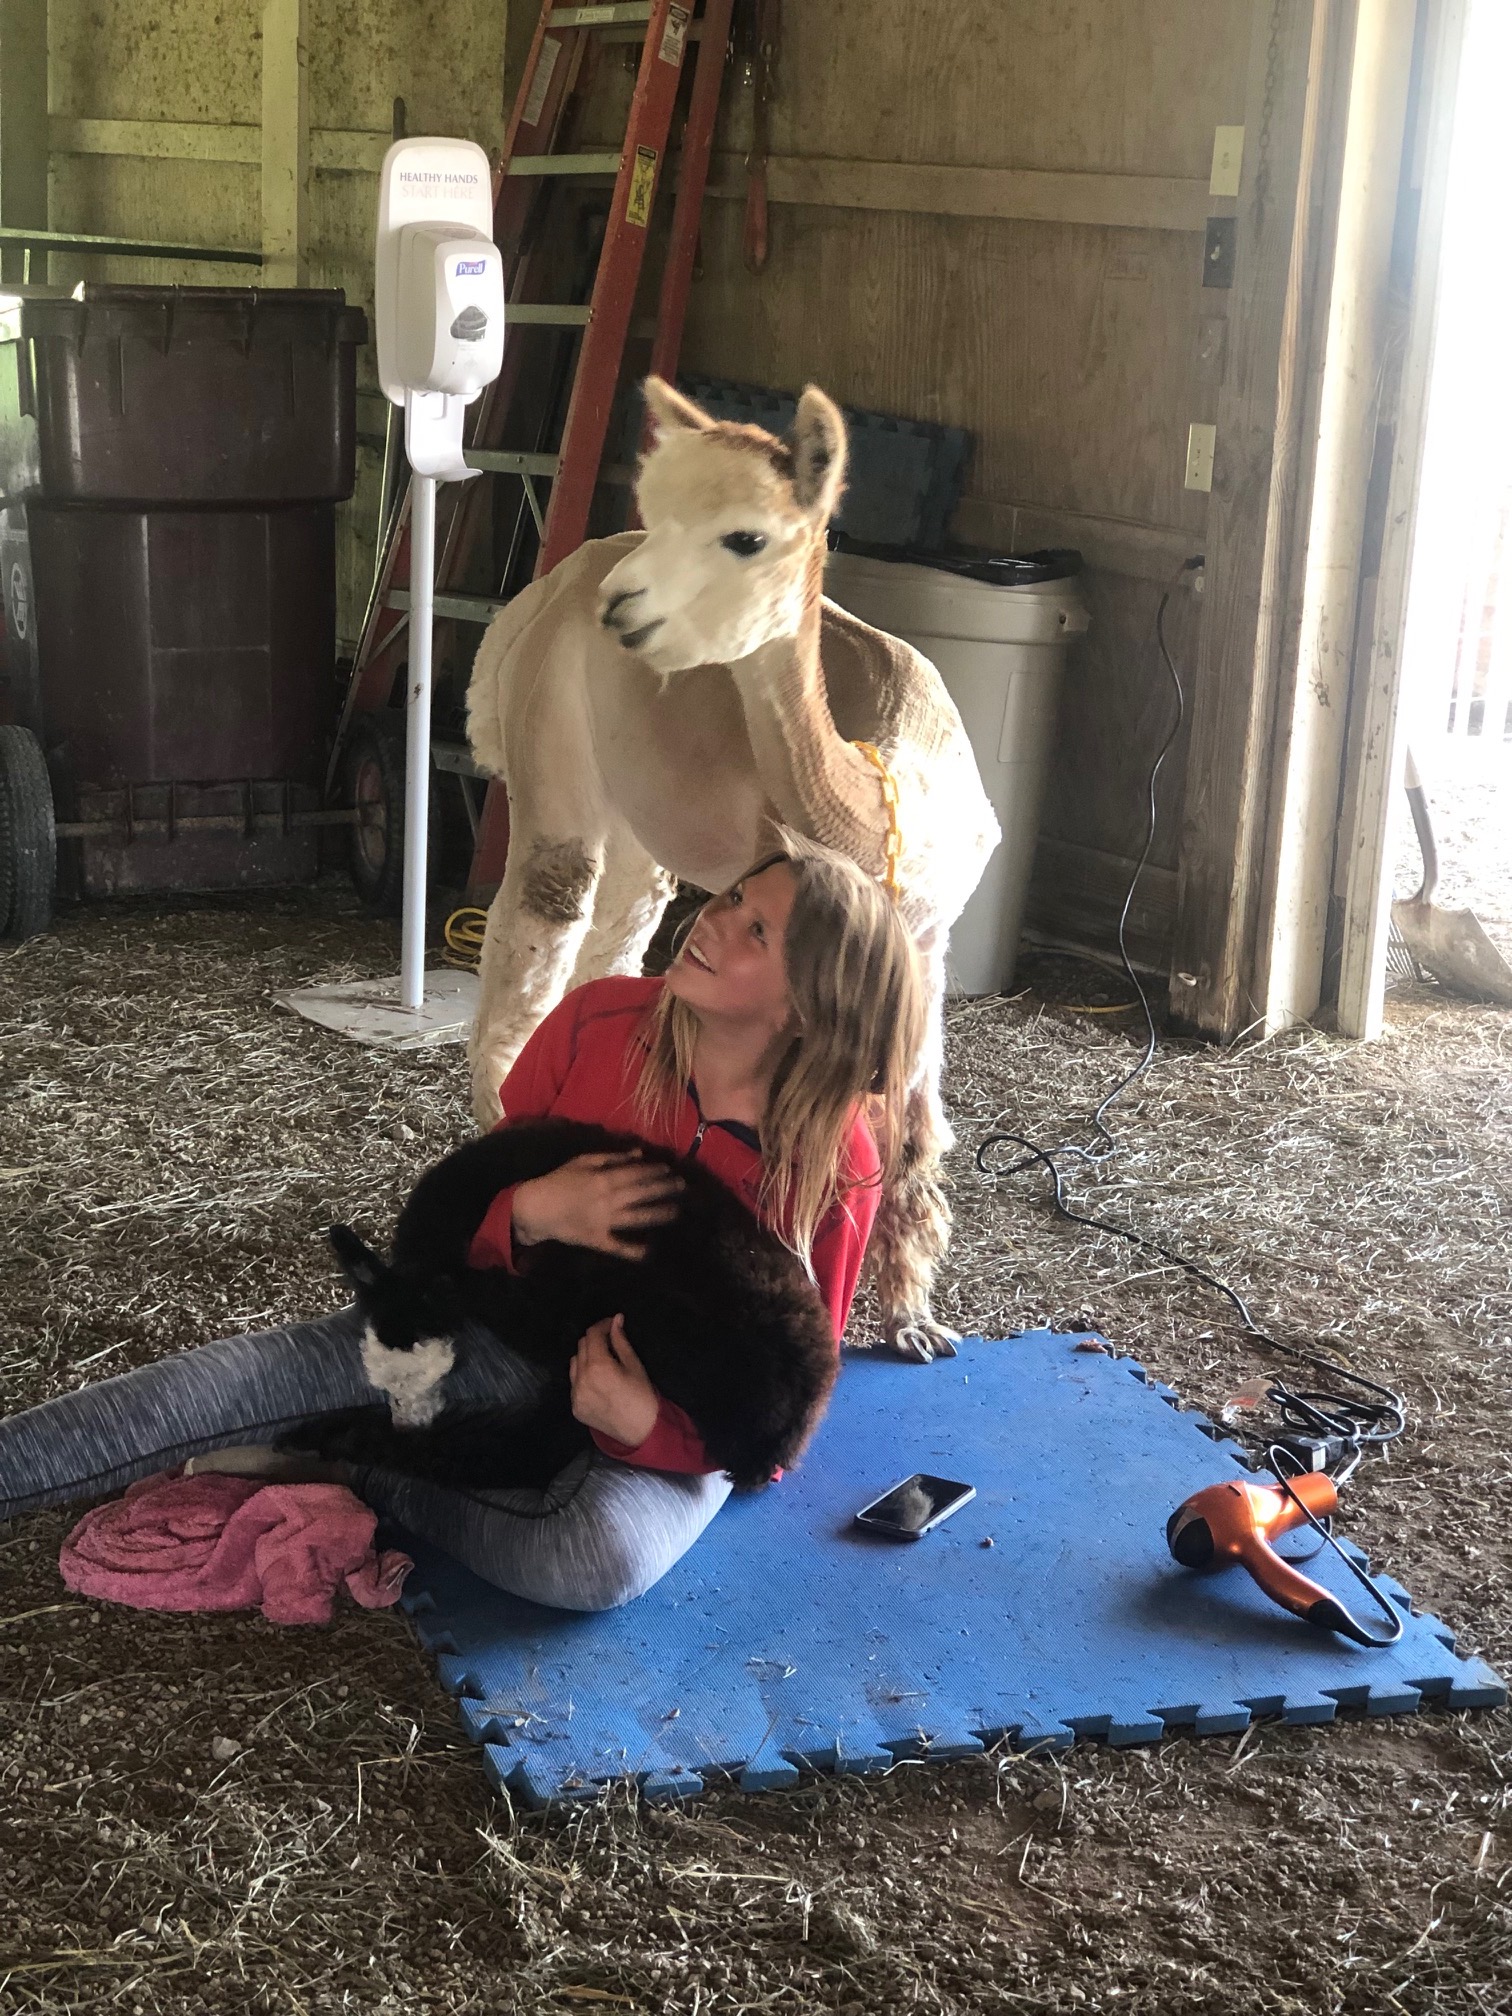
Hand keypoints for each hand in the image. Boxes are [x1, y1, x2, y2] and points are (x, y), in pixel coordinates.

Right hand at [511, 1151, 682, 1258]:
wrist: (536, 1207)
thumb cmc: (559, 1180)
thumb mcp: (583, 1161)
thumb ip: (612, 1157)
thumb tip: (638, 1153)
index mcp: (604, 1178)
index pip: (637, 1174)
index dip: (655, 1171)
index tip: (670, 1170)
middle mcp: (608, 1199)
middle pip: (643, 1193)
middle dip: (665, 1189)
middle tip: (683, 1187)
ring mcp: (604, 1221)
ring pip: (637, 1218)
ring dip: (659, 1214)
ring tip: (676, 1211)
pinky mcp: (598, 1240)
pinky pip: (619, 1247)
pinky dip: (634, 1250)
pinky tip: (650, 1250)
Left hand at [568, 1315, 659, 1446]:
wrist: (640, 1430)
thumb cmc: (642, 1396)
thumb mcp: (634, 1365)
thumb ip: (621, 1341)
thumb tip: (616, 1319)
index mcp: (598, 1366)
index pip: (592, 1334)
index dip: (602, 1325)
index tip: (612, 1323)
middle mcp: (582, 1379)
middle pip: (581, 1346)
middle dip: (595, 1339)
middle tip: (610, 1341)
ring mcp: (575, 1394)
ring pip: (575, 1363)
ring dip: (586, 1356)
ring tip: (603, 1361)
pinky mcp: (575, 1407)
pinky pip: (574, 1383)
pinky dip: (583, 1376)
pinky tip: (598, 1381)